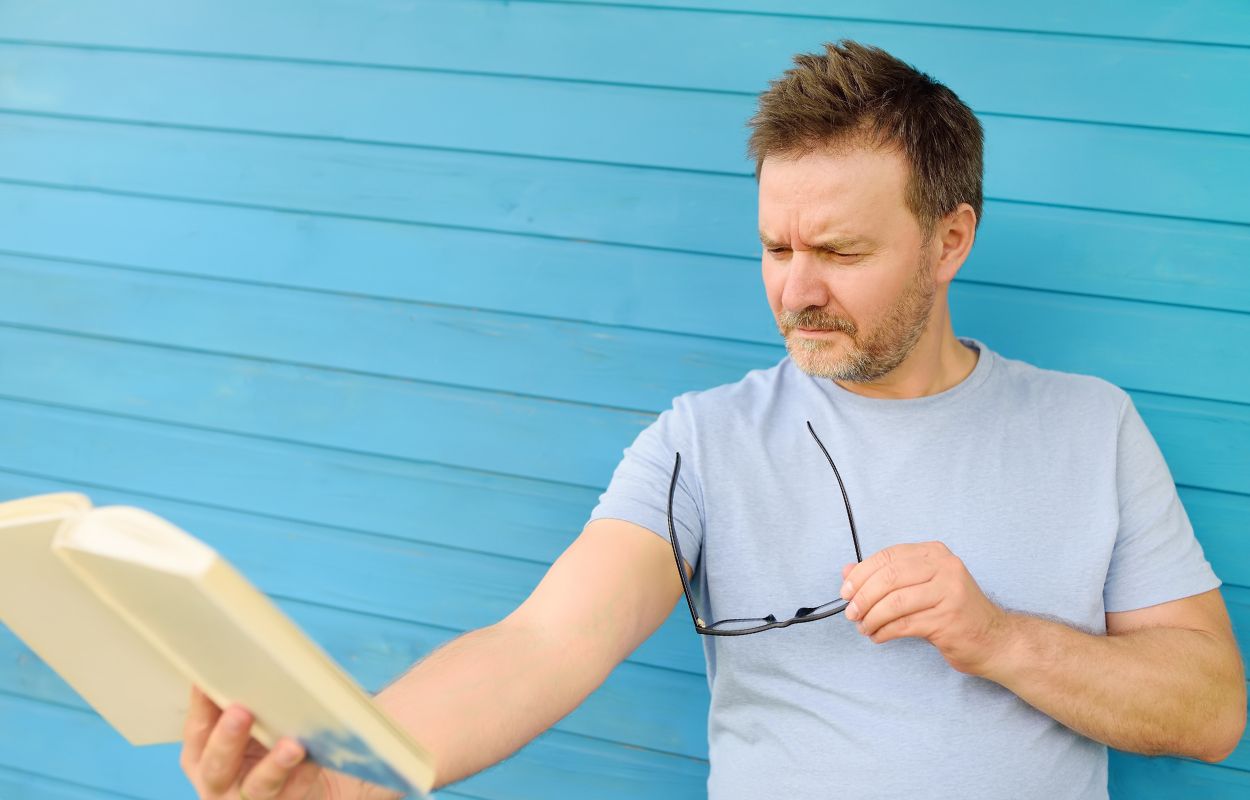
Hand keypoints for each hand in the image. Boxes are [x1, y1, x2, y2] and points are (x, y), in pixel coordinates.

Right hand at [180, 684, 327, 798]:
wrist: (300, 790)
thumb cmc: (264, 748)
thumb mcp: (245, 726)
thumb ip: (241, 701)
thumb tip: (250, 654)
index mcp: (202, 756)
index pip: (197, 730)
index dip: (200, 706)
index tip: (206, 679)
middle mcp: (218, 782)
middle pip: (217, 765)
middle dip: (227, 739)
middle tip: (240, 712)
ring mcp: (249, 799)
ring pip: (258, 786)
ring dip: (274, 765)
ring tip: (292, 746)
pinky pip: (295, 791)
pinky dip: (306, 774)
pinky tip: (316, 758)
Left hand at [840, 541, 1012, 675]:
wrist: (994, 640)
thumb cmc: (952, 612)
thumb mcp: (919, 587)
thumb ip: (885, 577)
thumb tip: (847, 571)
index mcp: (934, 553)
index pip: (888, 557)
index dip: (861, 574)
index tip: (845, 591)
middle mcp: (945, 567)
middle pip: (889, 578)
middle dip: (862, 597)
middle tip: (851, 613)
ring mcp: (949, 593)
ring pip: (894, 602)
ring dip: (871, 618)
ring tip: (865, 628)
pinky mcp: (948, 619)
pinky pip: (904, 624)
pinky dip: (884, 631)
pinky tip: (878, 636)